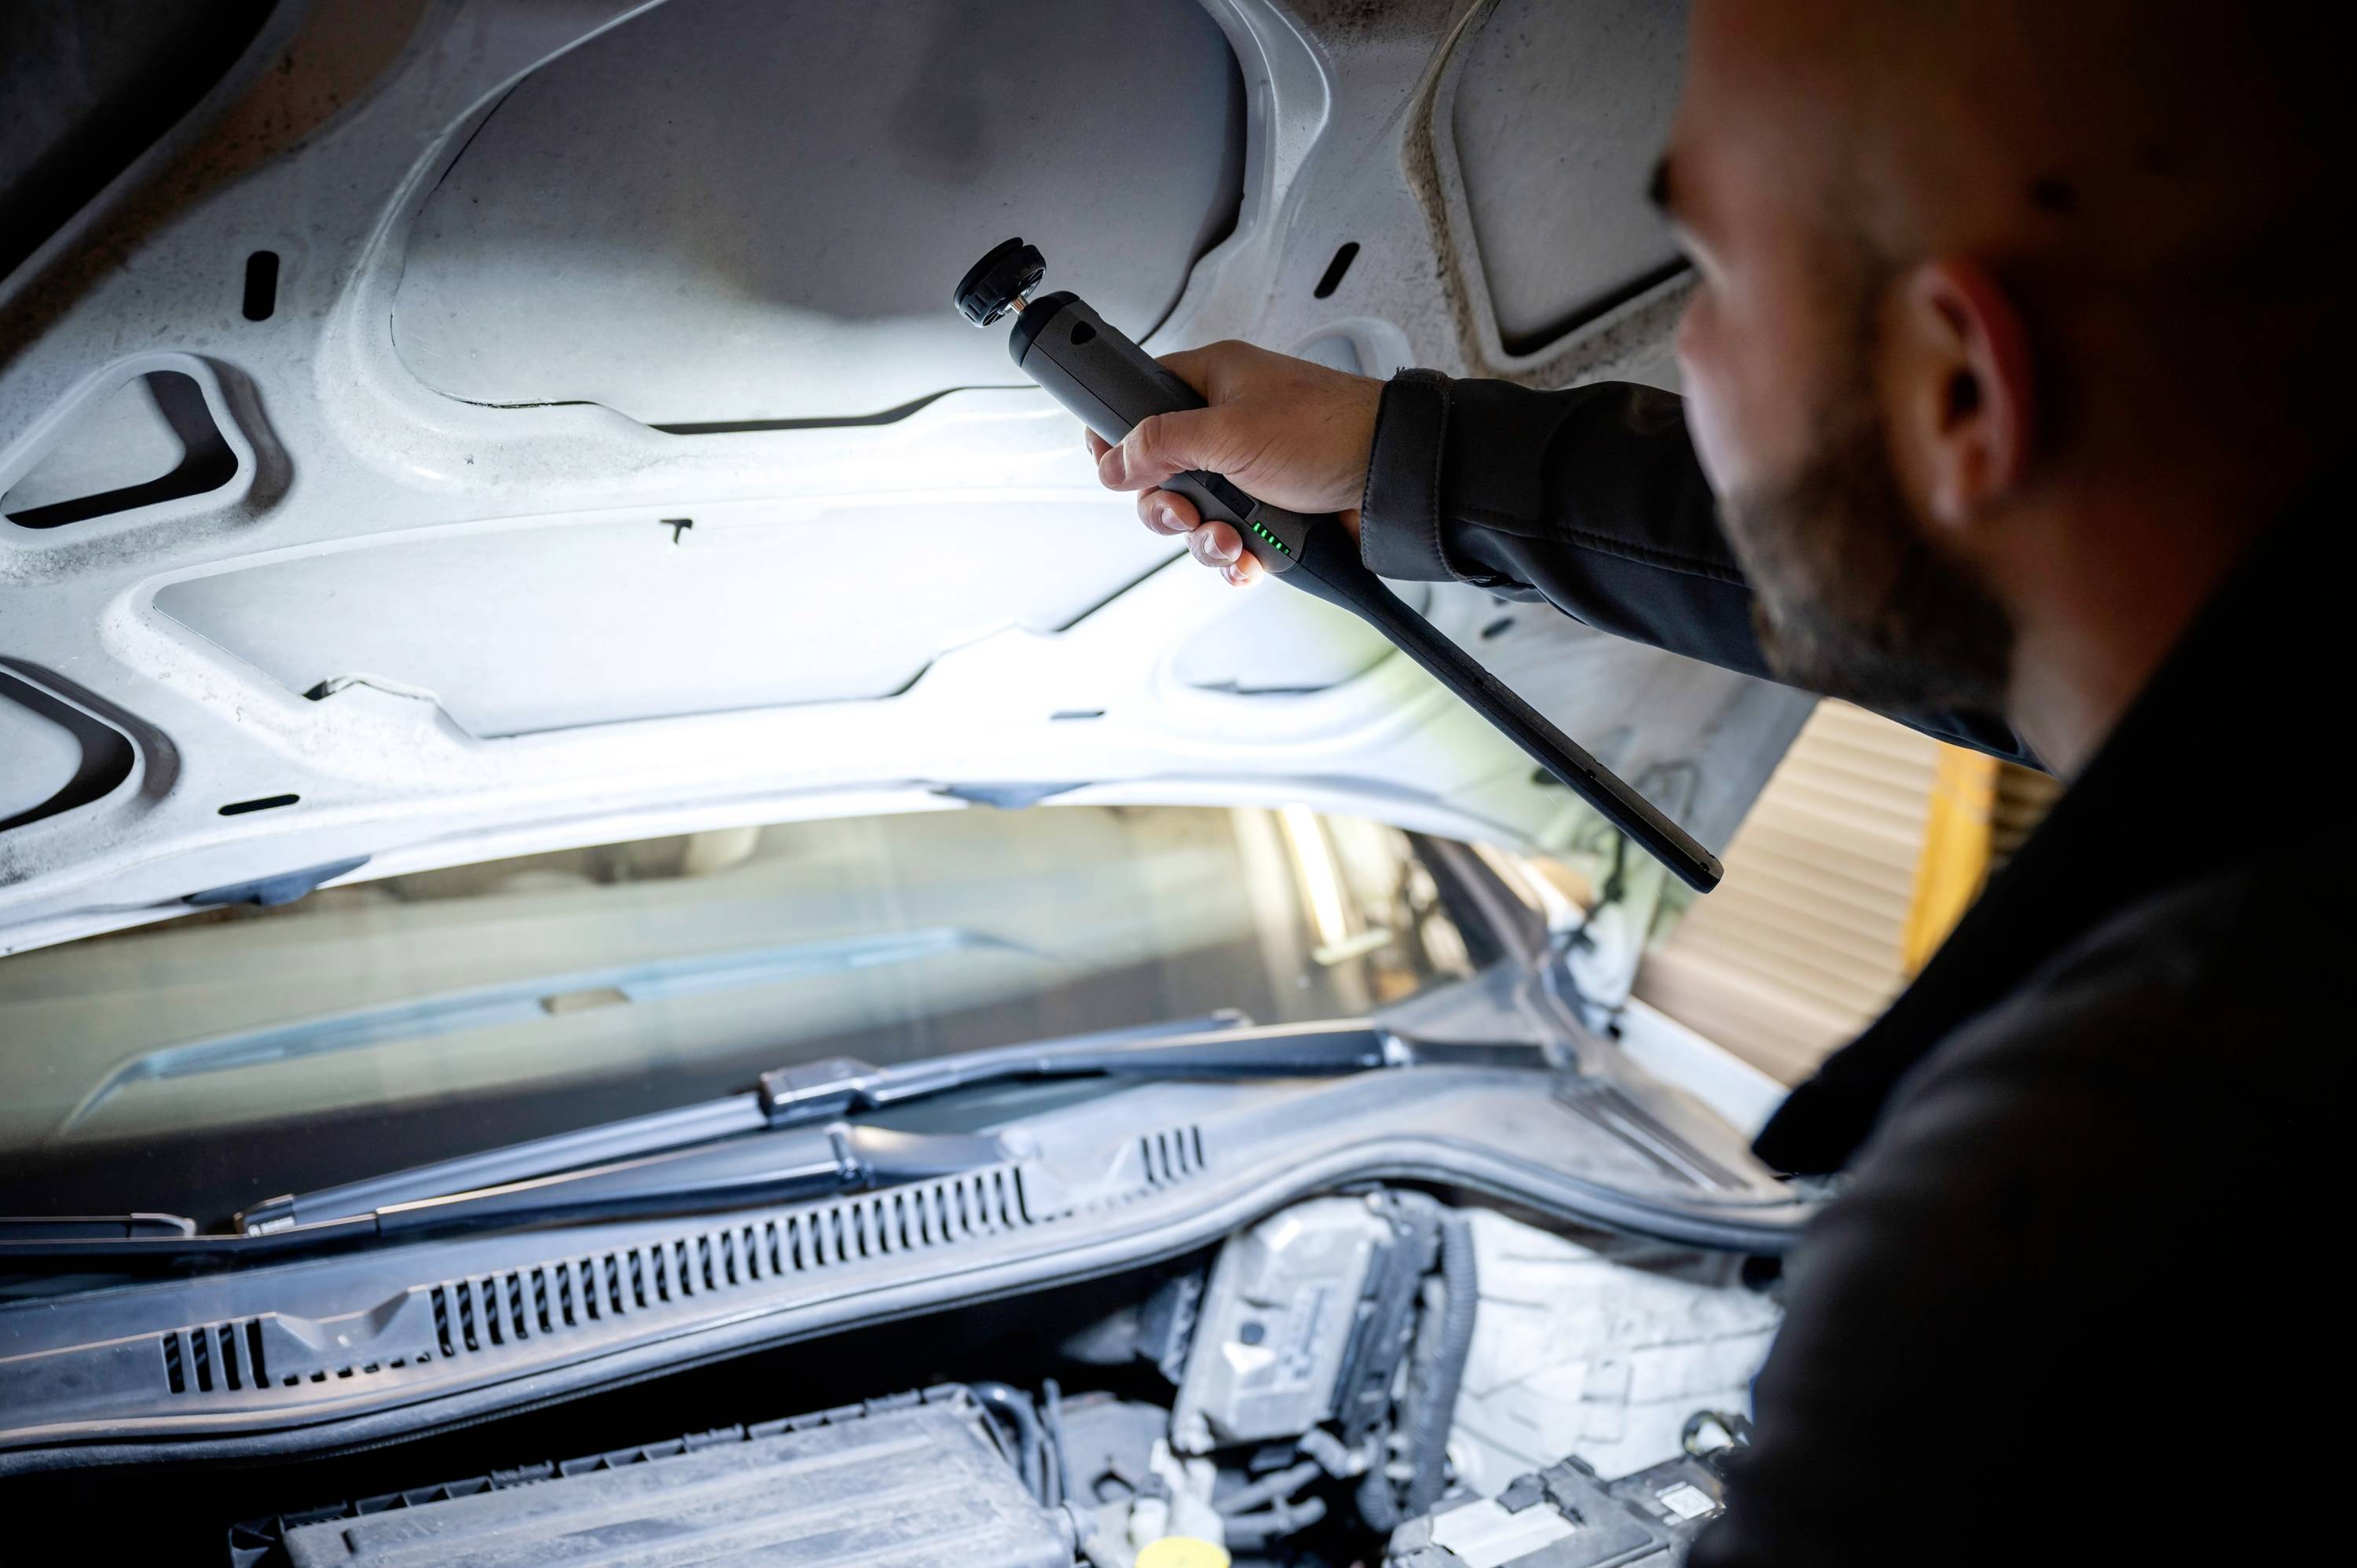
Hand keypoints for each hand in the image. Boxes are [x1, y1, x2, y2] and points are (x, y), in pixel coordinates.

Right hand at [1087, 340, 1380, 585]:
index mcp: (1214, 382)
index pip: (1142, 399)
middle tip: (1189, 513)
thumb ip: (1162, 444)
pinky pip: (1232, 539)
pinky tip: (1248, 560)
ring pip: (1196, 514)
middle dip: (1170, 507)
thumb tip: (1113, 460)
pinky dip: (1235, 557)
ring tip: (1231, 541)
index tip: (1117, 470)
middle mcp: (1227, 424)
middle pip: (1162, 473)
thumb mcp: (1229, 432)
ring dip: (1206, 539)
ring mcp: (1248, 469)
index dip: (1121, 436)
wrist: (1395, 477)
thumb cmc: (1330, 431)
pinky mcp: (1271, 508)